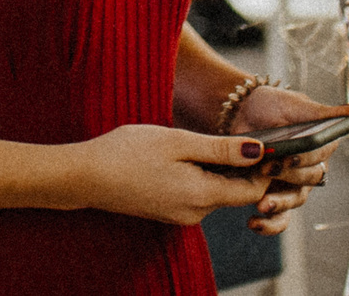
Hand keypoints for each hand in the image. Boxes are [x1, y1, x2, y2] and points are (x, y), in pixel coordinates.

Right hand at [78, 124, 272, 225]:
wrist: (85, 177)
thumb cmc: (127, 152)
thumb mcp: (177, 141)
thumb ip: (219, 148)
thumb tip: (259, 152)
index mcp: (203, 195)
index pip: (253, 190)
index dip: (263, 168)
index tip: (262, 143)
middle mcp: (196, 212)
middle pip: (234, 191)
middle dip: (237, 166)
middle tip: (224, 133)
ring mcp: (181, 215)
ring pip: (214, 191)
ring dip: (213, 169)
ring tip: (193, 141)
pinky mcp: (168, 211)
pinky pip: (195, 194)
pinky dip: (196, 176)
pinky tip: (176, 156)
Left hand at [228, 87, 348, 234]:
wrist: (240, 113)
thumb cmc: (272, 105)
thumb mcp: (294, 103)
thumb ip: (322, 112)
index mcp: (320, 147)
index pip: (319, 158)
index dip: (304, 159)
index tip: (288, 157)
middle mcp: (310, 169)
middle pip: (308, 181)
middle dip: (288, 176)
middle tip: (266, 169)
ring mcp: (293, 186)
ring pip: (295, 201)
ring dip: (280, 204)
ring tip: (262, 205)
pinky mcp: (275, 197)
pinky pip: (279, 218)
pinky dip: (269, 225)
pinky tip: (253, 223)